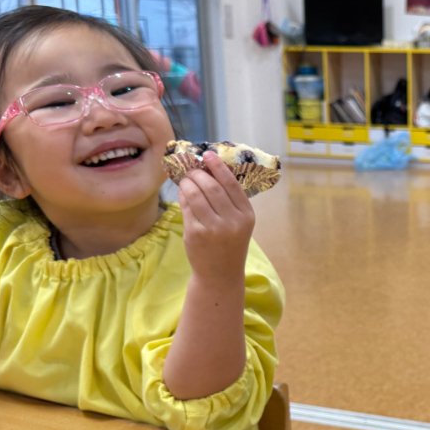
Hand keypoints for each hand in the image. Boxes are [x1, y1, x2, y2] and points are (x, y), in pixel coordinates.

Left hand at [176, 151, 254, 282]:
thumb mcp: (238, 223)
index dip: (218, 166)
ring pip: (196, 195)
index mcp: (246, 215)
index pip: (231, 183)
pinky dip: (182, 197)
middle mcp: (232, 221)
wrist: (220, 274)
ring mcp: (213, 228)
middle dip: (198, 174)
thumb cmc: (229, 244)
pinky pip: (186, 207)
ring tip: (185, 180)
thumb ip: (229, 201)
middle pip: (211, 186)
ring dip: (187, 183)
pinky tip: (182, 194)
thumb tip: (208, 171)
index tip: (208, 155)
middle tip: (192, 170)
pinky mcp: (196, 234)